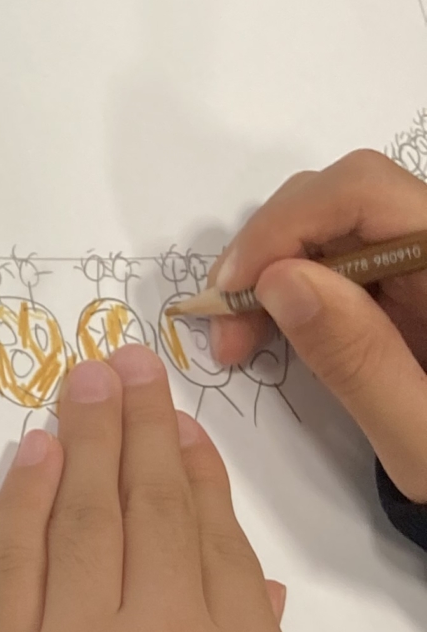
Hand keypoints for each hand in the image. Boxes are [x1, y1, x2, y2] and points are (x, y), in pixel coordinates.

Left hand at [0, 344, 303, 631]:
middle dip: (141, 427)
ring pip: (88, 515)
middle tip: (124, 358)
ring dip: (85, 438)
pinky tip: (33, 454)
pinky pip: (17, 560)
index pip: (218, 540)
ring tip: (85, 377)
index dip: (196, 472)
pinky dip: (25, 500)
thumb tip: (244, 586)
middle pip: (153, 508)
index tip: (179, 422)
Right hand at [208, 150, 426, 500]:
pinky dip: (292, 286)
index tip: (233, 290)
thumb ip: (359, 361)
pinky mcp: (412, 282)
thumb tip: (278, 281)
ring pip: (332, 222)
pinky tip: (268, 329)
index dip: (287, 224)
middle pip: (343, 197)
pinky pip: (341, 256)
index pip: (366, 192)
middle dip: (269, 249)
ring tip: (238, 337)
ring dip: (271, 269)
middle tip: (224, 326)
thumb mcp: (423, 439)